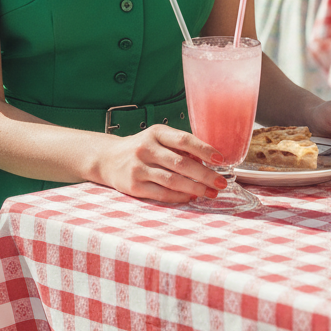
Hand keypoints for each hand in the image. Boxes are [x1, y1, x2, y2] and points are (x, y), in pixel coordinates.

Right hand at [94, 124, 225, 204]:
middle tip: (221, 182)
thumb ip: (179, 147)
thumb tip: (207, 160)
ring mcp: (138, 167)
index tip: (220, 159)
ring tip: (210, 192)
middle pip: (181, 163)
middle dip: (205, 175)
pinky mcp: (134, 185)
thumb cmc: (141, 148)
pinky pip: (162, 193)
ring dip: (196, 188)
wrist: (108, 159)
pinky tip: (191, 197)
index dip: (204, 150)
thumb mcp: (158, 139)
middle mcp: (146, 148)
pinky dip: (180, 196)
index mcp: (156, 133)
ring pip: (173, 181)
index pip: (184, 140)